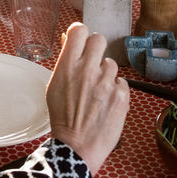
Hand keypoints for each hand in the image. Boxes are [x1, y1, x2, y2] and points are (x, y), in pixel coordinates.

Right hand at [46, 23, 129, 174]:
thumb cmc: (62, 118)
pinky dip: (116, 90)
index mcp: (67, 66)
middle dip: (95, 49)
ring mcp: (106, 82)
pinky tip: (106, 103)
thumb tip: (69, 39)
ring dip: (106, 74)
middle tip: (92, 64)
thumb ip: (65, 62)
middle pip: (99, 39)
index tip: (81, 41)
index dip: (80, 33)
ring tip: (98, 92)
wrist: (76, 147)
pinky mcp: (121, 95)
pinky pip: (122, 82)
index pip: (79, 31)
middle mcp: (87, 70)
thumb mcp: (54, 86)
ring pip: (111, 63)